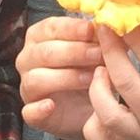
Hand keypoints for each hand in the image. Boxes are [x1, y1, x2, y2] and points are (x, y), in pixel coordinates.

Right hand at [17, 15, 104, 139]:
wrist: (94, 107)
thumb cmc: (91, 71)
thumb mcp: (97, 52)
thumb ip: (100, 39)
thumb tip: (111, 26)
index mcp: (40, 37)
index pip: (50, 27)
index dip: (72, 28)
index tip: (92, 30)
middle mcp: (29, 59)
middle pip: (45, 52)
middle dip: (75, 52)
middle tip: (99, 55)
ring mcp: (28, 86)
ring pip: (37, 78)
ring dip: (66, 77)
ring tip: (92, 80)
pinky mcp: (32, 113)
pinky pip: (29, 111)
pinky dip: (38, 108)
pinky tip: (50, 105)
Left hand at [82, 25, 139, 139]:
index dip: (133, 33)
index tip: (120, 14)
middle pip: (126, 81)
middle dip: (110, 50)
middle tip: (103, 29)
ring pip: (107, 113)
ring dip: (98, 86)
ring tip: (100, 69)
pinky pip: (99, 137)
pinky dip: (93, 120)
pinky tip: (101, 101)